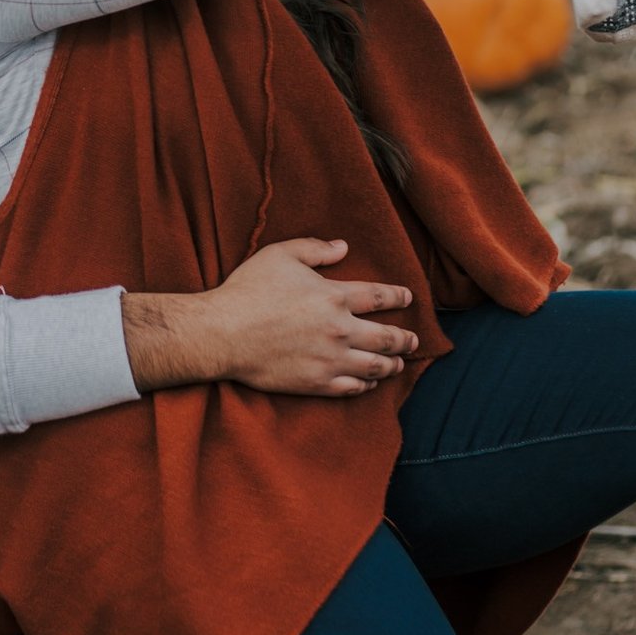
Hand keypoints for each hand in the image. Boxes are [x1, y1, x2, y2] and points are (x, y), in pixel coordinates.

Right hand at [123, 240, 417, 397]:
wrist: (222, 334)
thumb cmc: (247, 290)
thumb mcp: (279, 255)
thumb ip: (314, 249)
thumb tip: (343, 247)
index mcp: (334, 296)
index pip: (380, 297)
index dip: (398, 296)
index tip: (407, 298)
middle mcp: (340, 329)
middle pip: (388, 337)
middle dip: (405, 339)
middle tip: (413, 340)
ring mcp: (331, 360)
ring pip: (376, 366)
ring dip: (392, 364)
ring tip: (397, 363)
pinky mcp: (316, 383)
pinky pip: (352, 388)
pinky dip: (366, 385)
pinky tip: (368, 383)